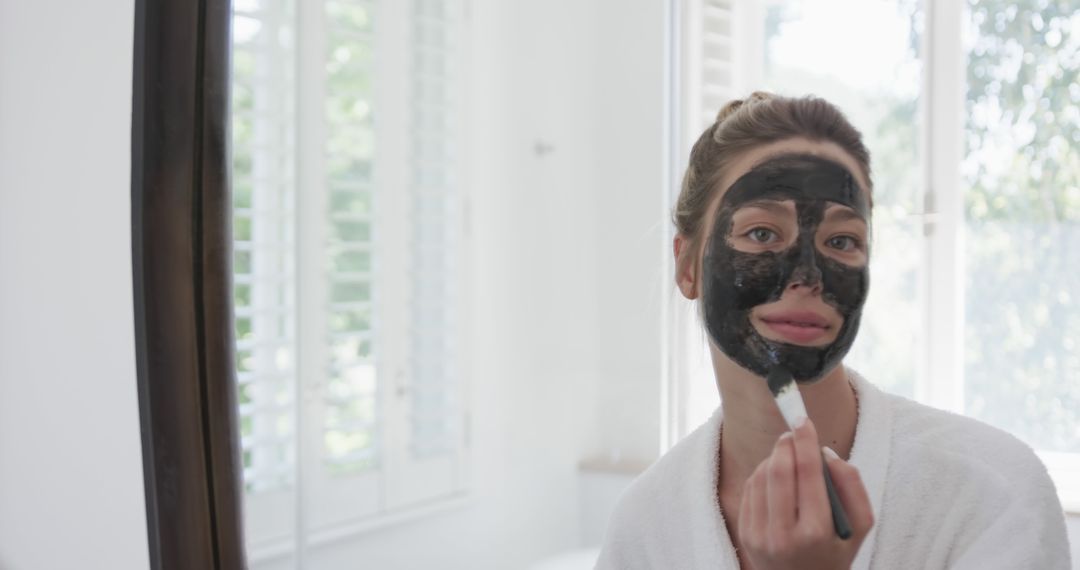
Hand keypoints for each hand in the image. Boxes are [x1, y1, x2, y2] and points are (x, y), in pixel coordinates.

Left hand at [737, 418, 873, 569]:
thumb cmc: (834, 554)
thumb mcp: (859, 527)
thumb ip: (852, 487)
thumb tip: (826, 454)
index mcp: (816, 532)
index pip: (808, 472)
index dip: (806, 440)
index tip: (804, 420)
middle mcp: (783, 535)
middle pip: (778, 470)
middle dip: (786, 444)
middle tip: (794, 432)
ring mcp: (759, 536)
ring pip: (760, 477)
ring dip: (773, 458)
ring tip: (788, 458)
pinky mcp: (744, 534)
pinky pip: (749, 490)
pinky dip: (761, 474)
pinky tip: (775, 476)